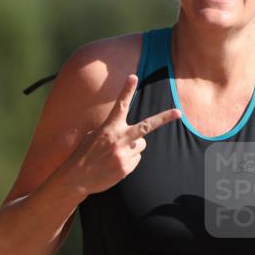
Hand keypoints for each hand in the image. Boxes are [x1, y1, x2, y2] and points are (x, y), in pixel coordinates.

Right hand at [60, 74, 180, 195]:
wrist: (76, 178)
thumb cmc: (85, 153)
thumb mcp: (94, 135)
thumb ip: (114, 131)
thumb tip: (135, 136)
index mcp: (109, 127)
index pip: (120, 105)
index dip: (127, 90)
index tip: (133, 76)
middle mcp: (118, 139)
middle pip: (146, 126)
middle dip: (163, 118)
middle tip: (178, 112)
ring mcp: (123, 154)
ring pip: (141, 145)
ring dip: (133, 147)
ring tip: (116, 153)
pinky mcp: (126, 168)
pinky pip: (137, 159)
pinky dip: (129, 160)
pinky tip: (115, 163)